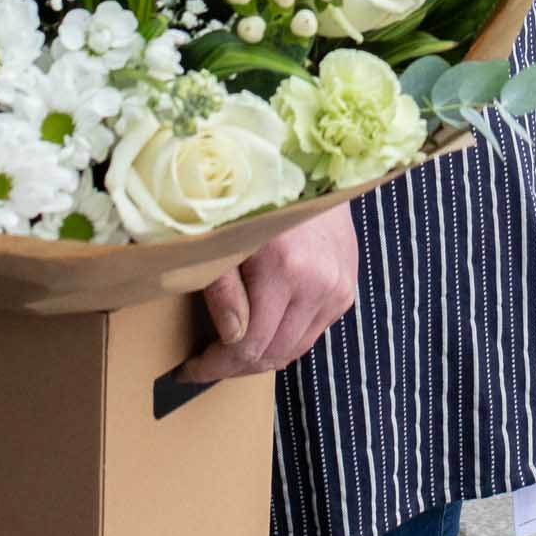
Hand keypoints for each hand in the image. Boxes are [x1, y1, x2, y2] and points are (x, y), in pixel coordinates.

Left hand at [182, 202, 358, 381]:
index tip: (189, 370)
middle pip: (275, 353)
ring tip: (228, 353)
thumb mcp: (224, 233)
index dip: (215, 365)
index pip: (251, 344)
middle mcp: (319, 284)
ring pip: (295, 349)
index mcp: (285, 268)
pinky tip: (260, 331)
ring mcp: (338, 289)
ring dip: (261, 358)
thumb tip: (228, 337)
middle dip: (235, 367)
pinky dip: (284, 339)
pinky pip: (312, 332)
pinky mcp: (346, 289)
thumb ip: (223, 287)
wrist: (307, 165)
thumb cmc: (256, 192)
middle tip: (204, 366)